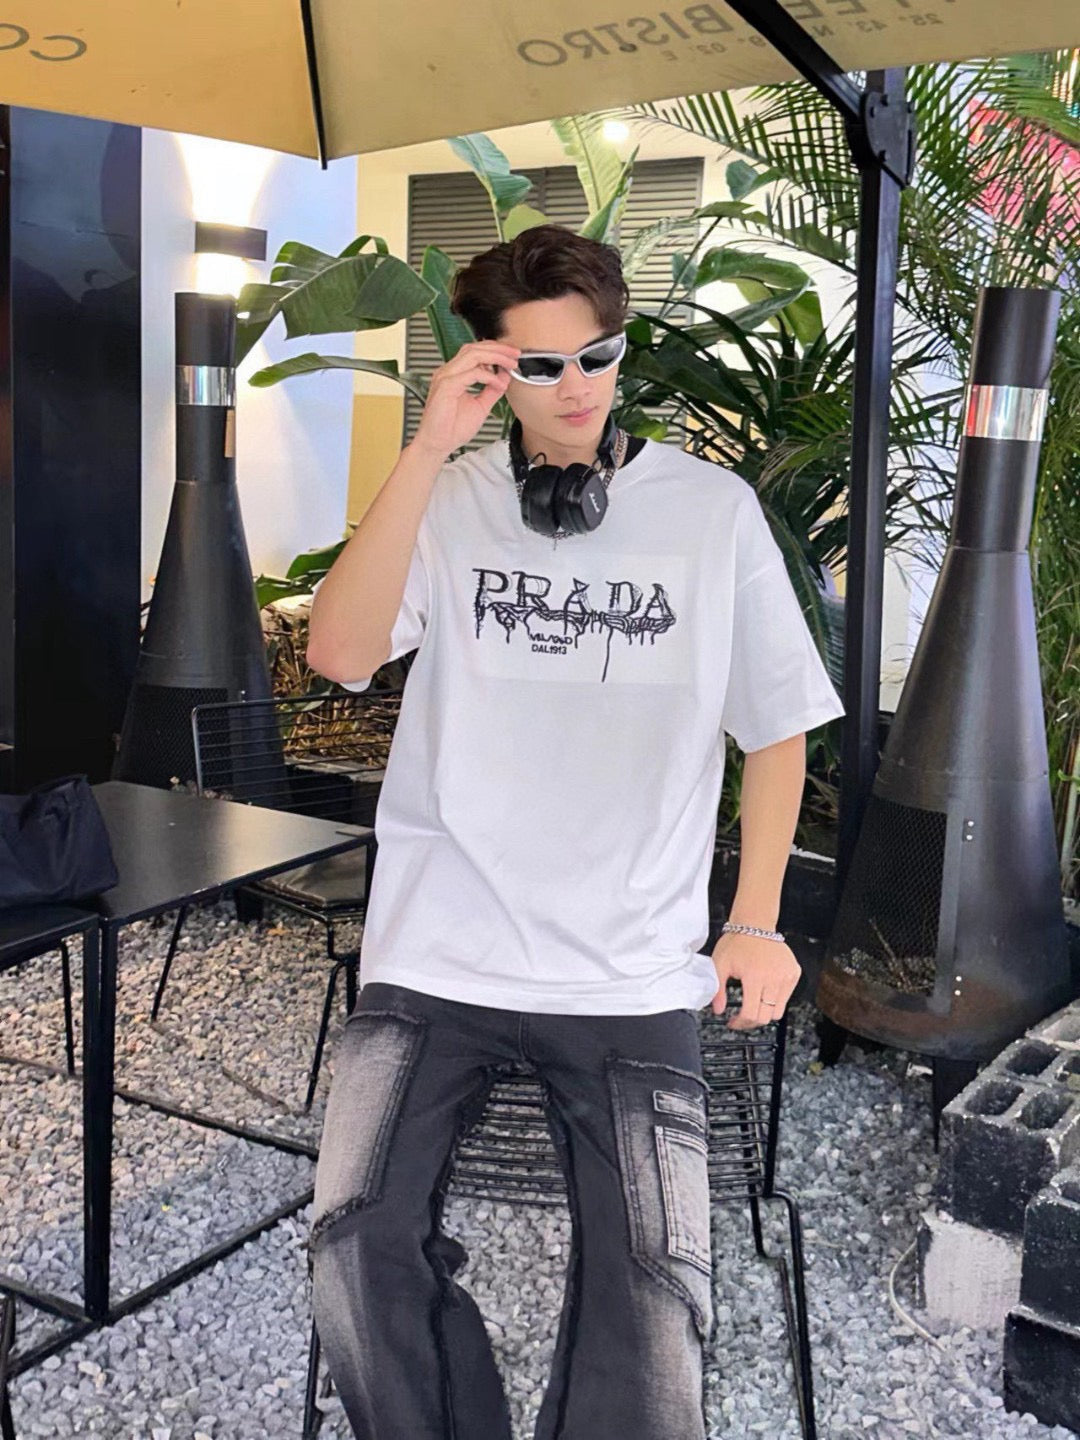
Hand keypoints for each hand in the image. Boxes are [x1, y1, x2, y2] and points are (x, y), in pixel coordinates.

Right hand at [412, 339, 521, 459]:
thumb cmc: (452, 428)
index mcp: (454, 374)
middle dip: (498, 349)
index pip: (475, 352)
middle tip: (515, 355)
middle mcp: (448, 372)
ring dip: (495, 357)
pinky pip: (472, 373)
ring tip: (510, 364)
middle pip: (474, 348)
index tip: (512, 356)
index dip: (495, 350)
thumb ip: (491, 391)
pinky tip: (498, 383)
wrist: (438, 444)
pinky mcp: (446, 386)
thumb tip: (504, 378)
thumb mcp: (480, 406)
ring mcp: (446, 377)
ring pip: (473, 355)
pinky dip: (489, 376)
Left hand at [710, 930, 800, 1028]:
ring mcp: (787, 976)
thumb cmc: (736, 942)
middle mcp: (775, 978)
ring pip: (778, 1011)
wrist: (755, 924)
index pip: (751, 1013)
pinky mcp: (794, 973)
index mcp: (755, 977)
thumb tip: (717, 1010)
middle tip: (741, 1018)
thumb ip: (717, 989)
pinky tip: (764, 991)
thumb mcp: (719, 964)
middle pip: (766, 1017)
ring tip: (753, 1005)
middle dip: (751, 1022)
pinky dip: (775, 1000)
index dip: (740, 1023)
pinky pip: (786, 997)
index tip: (733, 1022)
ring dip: (764, 1013)